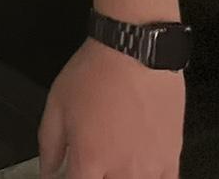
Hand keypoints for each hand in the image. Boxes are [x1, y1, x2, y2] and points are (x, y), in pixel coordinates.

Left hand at [38, 37, 183, 177]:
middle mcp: (120, 171)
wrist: (134, 52)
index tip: (69, 174)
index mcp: (88, 159)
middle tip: (94, 164)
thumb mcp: (57, 102)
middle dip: (96, 177)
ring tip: (114, 158)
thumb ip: (49, 143)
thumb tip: (48, 168)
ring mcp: (148, 169)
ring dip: (119, 177)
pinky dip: (148, 178)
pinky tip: (139, 167)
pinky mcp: (170, 160)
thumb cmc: (97, 72)